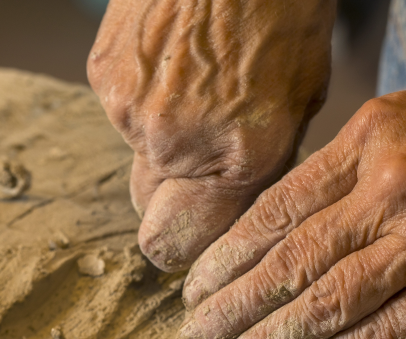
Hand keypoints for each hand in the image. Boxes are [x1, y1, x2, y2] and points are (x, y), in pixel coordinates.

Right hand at [87, 0, 335, 270]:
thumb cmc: (280, 7)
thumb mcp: (302, 96)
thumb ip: (263, 166)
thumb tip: (235, 209)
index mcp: (241, 155)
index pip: (187, 245)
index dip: (194, 248)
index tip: (200, 240)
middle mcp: (177, 143)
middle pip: (153, 224)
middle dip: (174, 213)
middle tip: (197, 180)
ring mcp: (132, 111)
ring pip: (138, 168)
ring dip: (162, 151)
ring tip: (194, 98)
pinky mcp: (103, 79)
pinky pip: (121, 120)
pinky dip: (143, 106)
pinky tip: (172, 68)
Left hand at [176, 70, 405, 338]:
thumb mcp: (404, 125)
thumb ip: (340, 171)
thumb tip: (274, 226)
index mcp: (370, 141)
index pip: (276, 210)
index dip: (228, 257)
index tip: (195, 289)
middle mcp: (394, 189)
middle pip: (291, 260)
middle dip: (235, 307)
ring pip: (329, 301)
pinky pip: (387, 332)